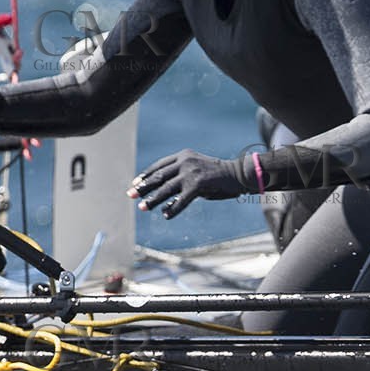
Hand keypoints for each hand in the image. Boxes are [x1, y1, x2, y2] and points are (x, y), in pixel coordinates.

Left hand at [129, 149, 248, 218]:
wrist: (238, 174)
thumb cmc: (217, 175)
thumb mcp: (196, 170)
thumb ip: (181, 177)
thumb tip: (163, 194)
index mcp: (183, 156)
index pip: (158, 166)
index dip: (145, 175)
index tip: (135, 183)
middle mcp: (184, 162)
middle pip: (158, 176)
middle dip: (143, 187)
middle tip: (130, 195)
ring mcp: (191, 173)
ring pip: (166, 188)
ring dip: (153, 199)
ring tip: (143, 207)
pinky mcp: (198, 185)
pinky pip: (181, 200)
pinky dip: (173, 208)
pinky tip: (166, 215)